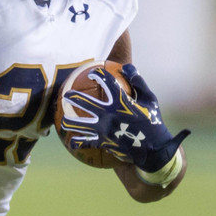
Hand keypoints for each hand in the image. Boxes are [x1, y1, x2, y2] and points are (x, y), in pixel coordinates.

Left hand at [60, 64, 188, 170]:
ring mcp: (103, 129)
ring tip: (62, 120)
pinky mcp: (102, 142)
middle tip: (66, 95)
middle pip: (85, 103)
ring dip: (68, 122)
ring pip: (79, 125)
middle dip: (73, 97)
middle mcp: (109, 114)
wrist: (154, 150)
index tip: (94, 72)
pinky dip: (77, 142)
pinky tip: (71, 141)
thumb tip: (127, 66)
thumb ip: (138, 82)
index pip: (107, 82)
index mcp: (121, 102)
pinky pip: (85, 142)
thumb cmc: (153, 122)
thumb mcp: (150, 100)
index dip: (98, 74)